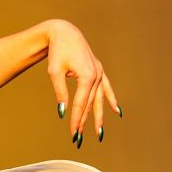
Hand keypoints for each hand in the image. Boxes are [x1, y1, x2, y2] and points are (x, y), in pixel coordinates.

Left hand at [44, 20, 120, 144]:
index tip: (72, 133)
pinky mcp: (98, 70)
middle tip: (79, 138)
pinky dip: (111, 99)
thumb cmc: (57, 52)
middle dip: (84, 122)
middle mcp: (97, 76)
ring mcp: (100, 73)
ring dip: (98, 116)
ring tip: (99, 132)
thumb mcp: (54, 71)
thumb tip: (62, 111)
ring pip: (99, 99)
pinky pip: (106, 88)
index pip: (81, 104)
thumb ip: (60, 91)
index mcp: (87, 76)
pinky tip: (117, 111)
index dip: (76, 119)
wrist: (65, 33)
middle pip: (91, 104)